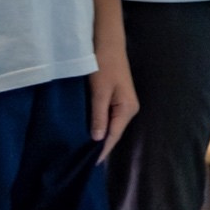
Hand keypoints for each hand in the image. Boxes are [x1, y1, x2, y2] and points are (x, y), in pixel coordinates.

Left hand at [89, 34, 138, 161]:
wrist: (107, 43)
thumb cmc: (103, 66)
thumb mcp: (99, 92)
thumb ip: (99, 115)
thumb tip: (98, 140)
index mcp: (127, 109)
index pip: (113, 136)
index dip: (101, 151)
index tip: (88, 166)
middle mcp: (128, 109)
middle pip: (113, 133)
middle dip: (100, 147)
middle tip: (81, 162)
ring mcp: (123, 104)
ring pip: (110, 126)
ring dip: (99, 137)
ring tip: (82, 151)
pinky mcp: (116, 99)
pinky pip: (108, 118)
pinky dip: (99, 126)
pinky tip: (89, 132)